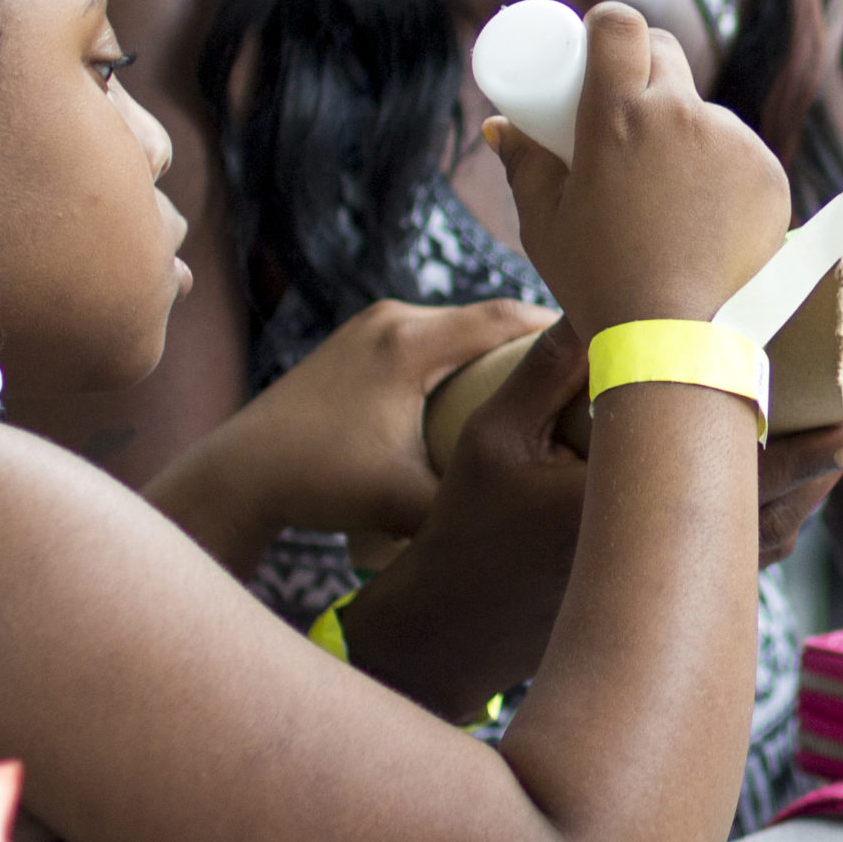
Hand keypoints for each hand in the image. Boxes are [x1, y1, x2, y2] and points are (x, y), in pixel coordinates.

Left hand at [148, 297, 551, 570]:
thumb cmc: (320, 485)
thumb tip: (546, 526)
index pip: (505, 318)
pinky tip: (481, 386)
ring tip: (542, 379)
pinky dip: (459, 354)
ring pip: (453, 325)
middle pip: (484, 316)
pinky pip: (426, 336)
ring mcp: (368, 327)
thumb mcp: (407, 502)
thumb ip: (472, 506)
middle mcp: (390, 319)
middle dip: (534, 341)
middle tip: (586, 368)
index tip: (602, 349)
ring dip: (494, 347)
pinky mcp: (354, 343)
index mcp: (409, 343)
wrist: (239, 473)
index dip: (557, 332)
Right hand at [346, 321, 842, 713]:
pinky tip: (801, 465)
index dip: (817, 445)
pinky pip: (749, 549)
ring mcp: (675, 584)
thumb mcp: (494, 435)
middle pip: (785, 499)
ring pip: (775, 528)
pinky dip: (784, 502)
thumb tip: (605, 297)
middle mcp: (670, 558)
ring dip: (821, 474)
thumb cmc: (466, 530)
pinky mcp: (669, 594)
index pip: (746, 475)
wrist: (452, 629)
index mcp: (635, 514)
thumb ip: (550, 365)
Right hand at [489, 4, 788, 338]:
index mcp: (617, 115)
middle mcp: (680, 115)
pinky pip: (740, 153)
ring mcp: (732, 142)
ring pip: (703, 110)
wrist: (675, 340)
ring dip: (684, 130)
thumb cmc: (596, 283)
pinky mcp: (768, 174)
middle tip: (628, 112)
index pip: (620, 25)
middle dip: (645, 68)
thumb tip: (500, 125)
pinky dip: (722, 171)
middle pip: (666, 53)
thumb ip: (522, 164)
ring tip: (665, 194)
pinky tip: (705, 215)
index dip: (608, 26)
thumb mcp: (542, 223)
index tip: (599, 46)